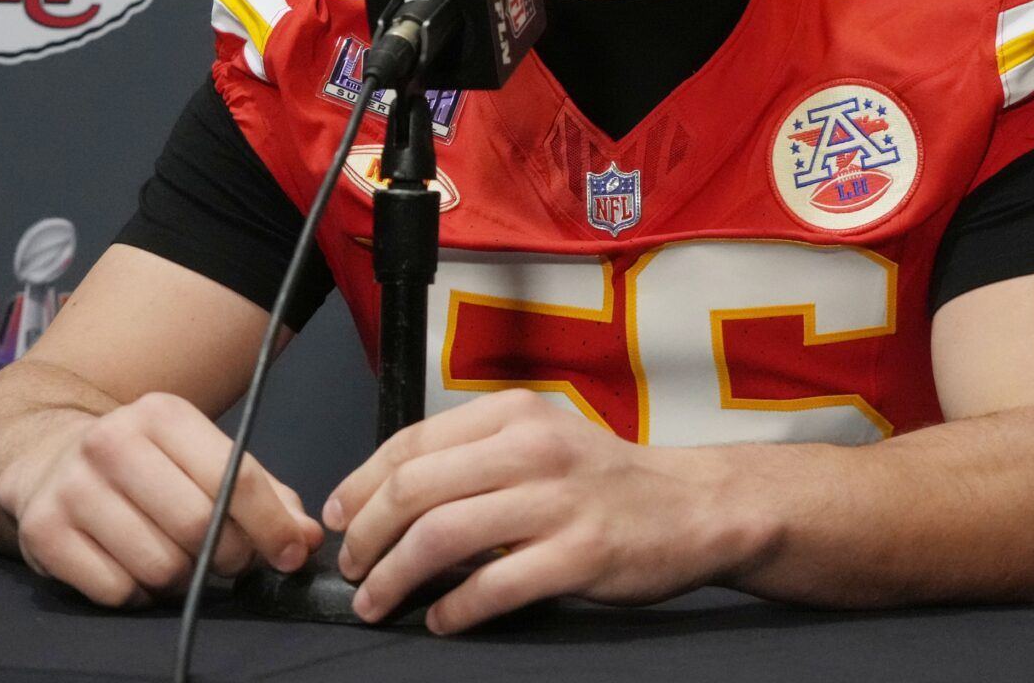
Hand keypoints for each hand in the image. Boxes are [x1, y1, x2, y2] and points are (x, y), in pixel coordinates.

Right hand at [0, 391, 322, 607]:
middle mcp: (113, 443)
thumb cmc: (145, 465)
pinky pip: (116, 591)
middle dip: (228, 557)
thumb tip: (305, 537)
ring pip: (159, 565)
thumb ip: (263, 495)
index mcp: (163, 415)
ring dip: (181, 579)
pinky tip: (133, 568)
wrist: (47, 458)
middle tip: (229, 562)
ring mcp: (73, 488)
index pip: (234, 477)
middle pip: (198, 525)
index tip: (291, 553)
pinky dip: (137, 594)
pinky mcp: (43, 533)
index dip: (271, 524)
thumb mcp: (202, 456)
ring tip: (177, 561)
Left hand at [326, 388, 765, 632]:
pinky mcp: (580, 554)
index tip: (339, 519)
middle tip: (352, 569)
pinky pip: (492, 587)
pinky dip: (452, 609)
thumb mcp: (543, 439)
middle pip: (415, 490)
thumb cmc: (608, 478)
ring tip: (378, 601)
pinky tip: (441, 619)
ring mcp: (558, 502)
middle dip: (366, 537)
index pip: (412, 443)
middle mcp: (534, 448)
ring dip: (394, 577)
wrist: (695, 505)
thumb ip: (476, 457)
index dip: (361, 485)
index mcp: (516, 414)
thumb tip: (390, 499)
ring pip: (442, 538)